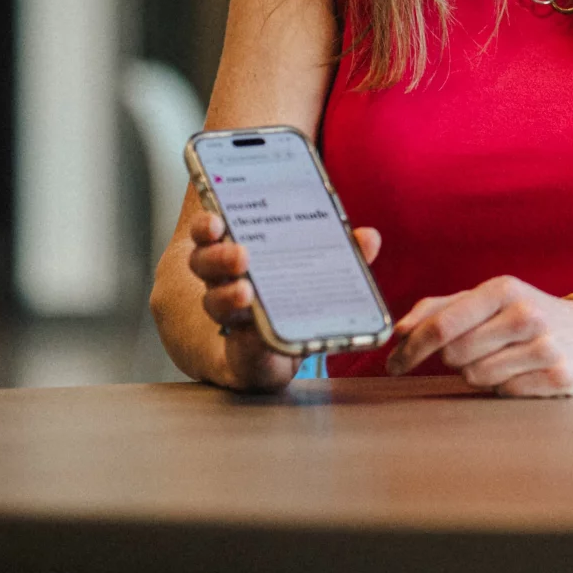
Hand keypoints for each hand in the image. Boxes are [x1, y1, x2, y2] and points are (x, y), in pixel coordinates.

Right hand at [185, 207, 381, 392]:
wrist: (264, 350)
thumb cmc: (289, 293)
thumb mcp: (313, 266)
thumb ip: (340, 250)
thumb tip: (368, 237)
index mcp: (235, 248)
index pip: (209, 230)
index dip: (207, 224)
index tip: (217, 220)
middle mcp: (222, 280)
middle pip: (205, 263)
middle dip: (221, 257)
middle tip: (242, 255)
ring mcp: (228, 316)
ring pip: (214, 302)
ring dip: (228, 297)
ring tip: (246, 293)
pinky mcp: (240, 351)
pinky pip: (239, 347)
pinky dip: (252, 343)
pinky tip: (262, 339)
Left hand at [388, 276, 572, 396]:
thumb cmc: (524, 314)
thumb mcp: (488, 299)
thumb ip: (440, 308)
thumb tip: (399, 330)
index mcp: (504, 289)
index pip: (442, 326)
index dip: (410, 349)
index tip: (393, 364)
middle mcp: (527, 315)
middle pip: (454, 356)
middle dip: (454, 359)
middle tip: (474, 351)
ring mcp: (546, 347)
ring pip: (476, 377)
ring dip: (479, 373)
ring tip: (502, 358)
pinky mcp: (559, 376)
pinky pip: (504, 392)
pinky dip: (505, 385)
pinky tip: (522, 371)